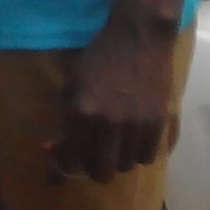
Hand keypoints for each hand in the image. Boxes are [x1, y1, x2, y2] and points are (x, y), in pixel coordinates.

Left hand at [51, 9, 180, 181]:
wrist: (139, 38)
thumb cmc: (99, 58)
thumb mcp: (72, 86)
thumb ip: (64, 120)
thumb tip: (50, 149)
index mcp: (82, 113)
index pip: (71, 159)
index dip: (67, 165)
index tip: (69, 161)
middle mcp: (109, 123)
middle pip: (102, 171)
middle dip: (94, 170)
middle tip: (93, 160)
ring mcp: (137, 124)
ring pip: (126, 166)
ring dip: (117, 161)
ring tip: (114, 148)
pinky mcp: (159, 121)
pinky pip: (148, 156)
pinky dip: (138, 154)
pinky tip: (133, 143)